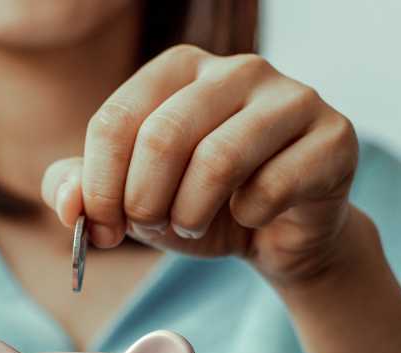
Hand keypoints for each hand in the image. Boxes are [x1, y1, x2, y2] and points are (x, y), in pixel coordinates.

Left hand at [41, 45, 361, 285]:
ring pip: (218, 159)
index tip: (102, 228)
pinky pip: (272, 187)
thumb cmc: (198, 206)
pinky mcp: (332, 137)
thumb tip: (68, 203)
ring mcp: (292, 97)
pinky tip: (250, 218)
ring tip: (192, 225)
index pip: (116, 121)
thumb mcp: (128, 200)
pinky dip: (248, 219)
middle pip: (163, 136)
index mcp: (181, 67)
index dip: (100, 188)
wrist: (275, 237)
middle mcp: (238, 68)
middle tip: (152, 228)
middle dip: (144, 202)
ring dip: (191, 213)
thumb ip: (80, 190)